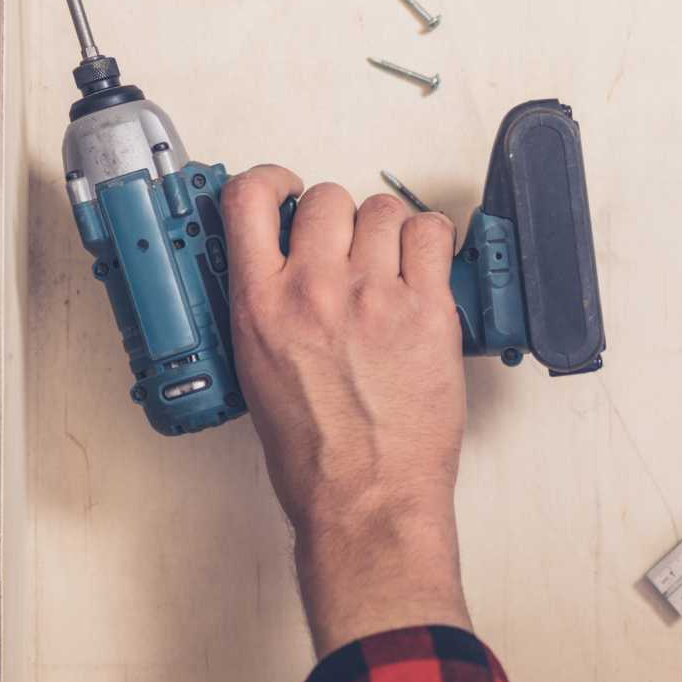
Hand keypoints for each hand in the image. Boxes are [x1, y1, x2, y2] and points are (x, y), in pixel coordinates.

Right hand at [221, 167, 470, 656]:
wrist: (365, 500)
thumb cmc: (315, 457)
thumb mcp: (257, 373)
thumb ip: (266, 310)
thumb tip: (281, 270)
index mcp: (260, 305)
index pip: (249, 200)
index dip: (271, 181)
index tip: (286, 191)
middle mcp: (314, 290)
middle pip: (328, 198)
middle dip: (339, 218)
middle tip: (348, 251)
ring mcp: (374, 296)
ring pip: (383, 210)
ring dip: (387, 232)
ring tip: (391, 268)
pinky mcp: (428, 310)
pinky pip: (433, 235)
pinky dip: (430, 243)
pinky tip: (424, 270)